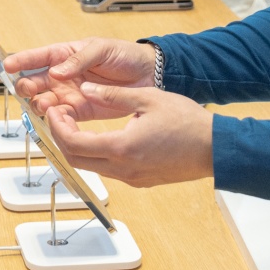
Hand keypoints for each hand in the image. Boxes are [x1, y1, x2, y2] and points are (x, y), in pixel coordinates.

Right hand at [5, 38, 156, 119]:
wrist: (147, 74)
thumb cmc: (124, 55)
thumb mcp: (101, 49)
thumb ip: (78, 60)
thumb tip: (57, 70)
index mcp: (65, 55)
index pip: (38, 57)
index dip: (22, 60)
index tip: (9, 65)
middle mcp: (63, 75)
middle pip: (35, 82)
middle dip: (27, 86)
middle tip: (28, 89)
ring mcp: (70, 93)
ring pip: (44, 100)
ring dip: (39, 103)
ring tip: (44, 104)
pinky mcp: (80, 110)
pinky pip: (62, 116)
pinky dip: (56, 118)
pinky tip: (57, 117)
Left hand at [40, 88, 215, 188]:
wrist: (215, 149)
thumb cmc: (189, 124)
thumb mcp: (148, 99)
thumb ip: (113, 95)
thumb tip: (86, 89)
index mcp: (122, 147)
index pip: (73, 142)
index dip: (56, 126)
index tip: (54, 110)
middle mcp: (123, 168)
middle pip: (75, 160)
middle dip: (60, 137)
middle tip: (58, 116)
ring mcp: (131, 178)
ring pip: (89, 167)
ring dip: (76, 147)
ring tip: (74, 123)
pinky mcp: (139, 180)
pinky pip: (107, 170)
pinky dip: (93, 154)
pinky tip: (97, 137)